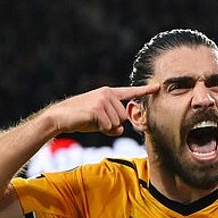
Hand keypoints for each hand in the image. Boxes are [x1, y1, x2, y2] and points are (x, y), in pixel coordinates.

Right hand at [43, 84, 159, 135]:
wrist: (59, 117)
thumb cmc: (81, 119)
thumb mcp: (100, 122)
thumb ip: (114, 125)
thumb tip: (121, 130)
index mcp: (109, 93)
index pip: (130, 92)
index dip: (145, 90)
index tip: (158, 87)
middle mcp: (107, 94)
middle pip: (124, 117)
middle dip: (112, 124)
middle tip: (96, 120)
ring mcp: (102, 100)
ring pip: (117, 123)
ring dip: (105, 127)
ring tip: (91, 120)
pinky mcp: (97, 109)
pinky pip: (109, 126)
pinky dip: (101, 129)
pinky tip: (89, 122)